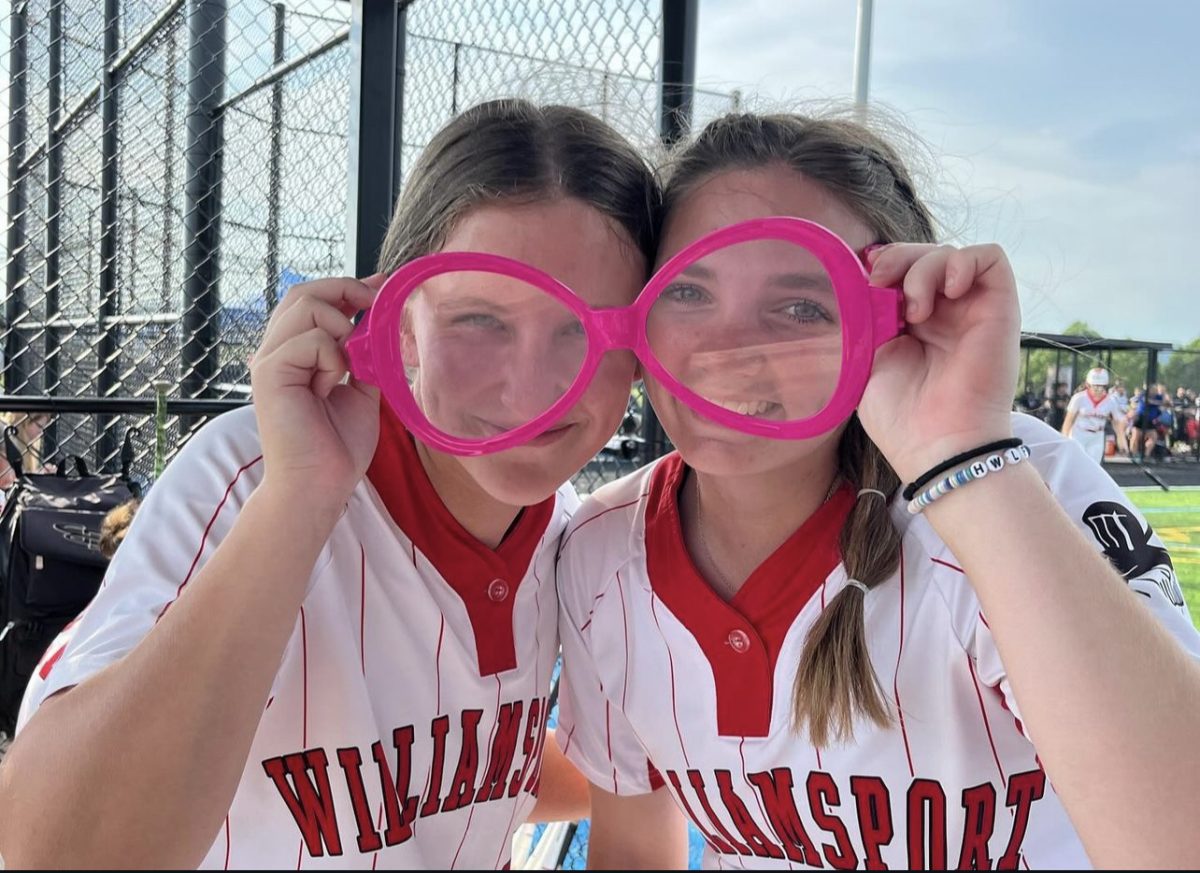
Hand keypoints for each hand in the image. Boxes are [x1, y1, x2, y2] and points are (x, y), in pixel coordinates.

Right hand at [250, 274, 385, 508]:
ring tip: (348, 364)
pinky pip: (312, 339)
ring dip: (341, 327)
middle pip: (303, 292)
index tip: (381, 286)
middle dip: (345, 289)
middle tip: (375, 303)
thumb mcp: (361, 390)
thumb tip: (378, 321)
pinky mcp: (269, 372)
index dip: (345, 287)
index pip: (311, 301)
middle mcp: (277, 351)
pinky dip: (333, 358)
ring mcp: (269, 360)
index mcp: (295, 354)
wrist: (321, 484)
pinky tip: (331, 386)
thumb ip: (363, 356)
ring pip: (307, 306)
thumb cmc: (337, 446)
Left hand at [856, 243, 1019, 482]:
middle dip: (897, 258)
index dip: (881, 264)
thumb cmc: (899, 416)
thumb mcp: (866, 360)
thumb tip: (863, 284)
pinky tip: (946, 291)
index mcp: (911, 326)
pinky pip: (991, 257)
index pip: (899, 271)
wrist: (936, 445)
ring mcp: (971, 310)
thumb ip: (865, 319)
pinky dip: (963, 261)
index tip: (862, 281)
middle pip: (922, 256)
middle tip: (878, 282)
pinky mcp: (999, 308)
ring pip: (950, 254)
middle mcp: (944, 314)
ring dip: (923, 268)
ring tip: (913, 310)